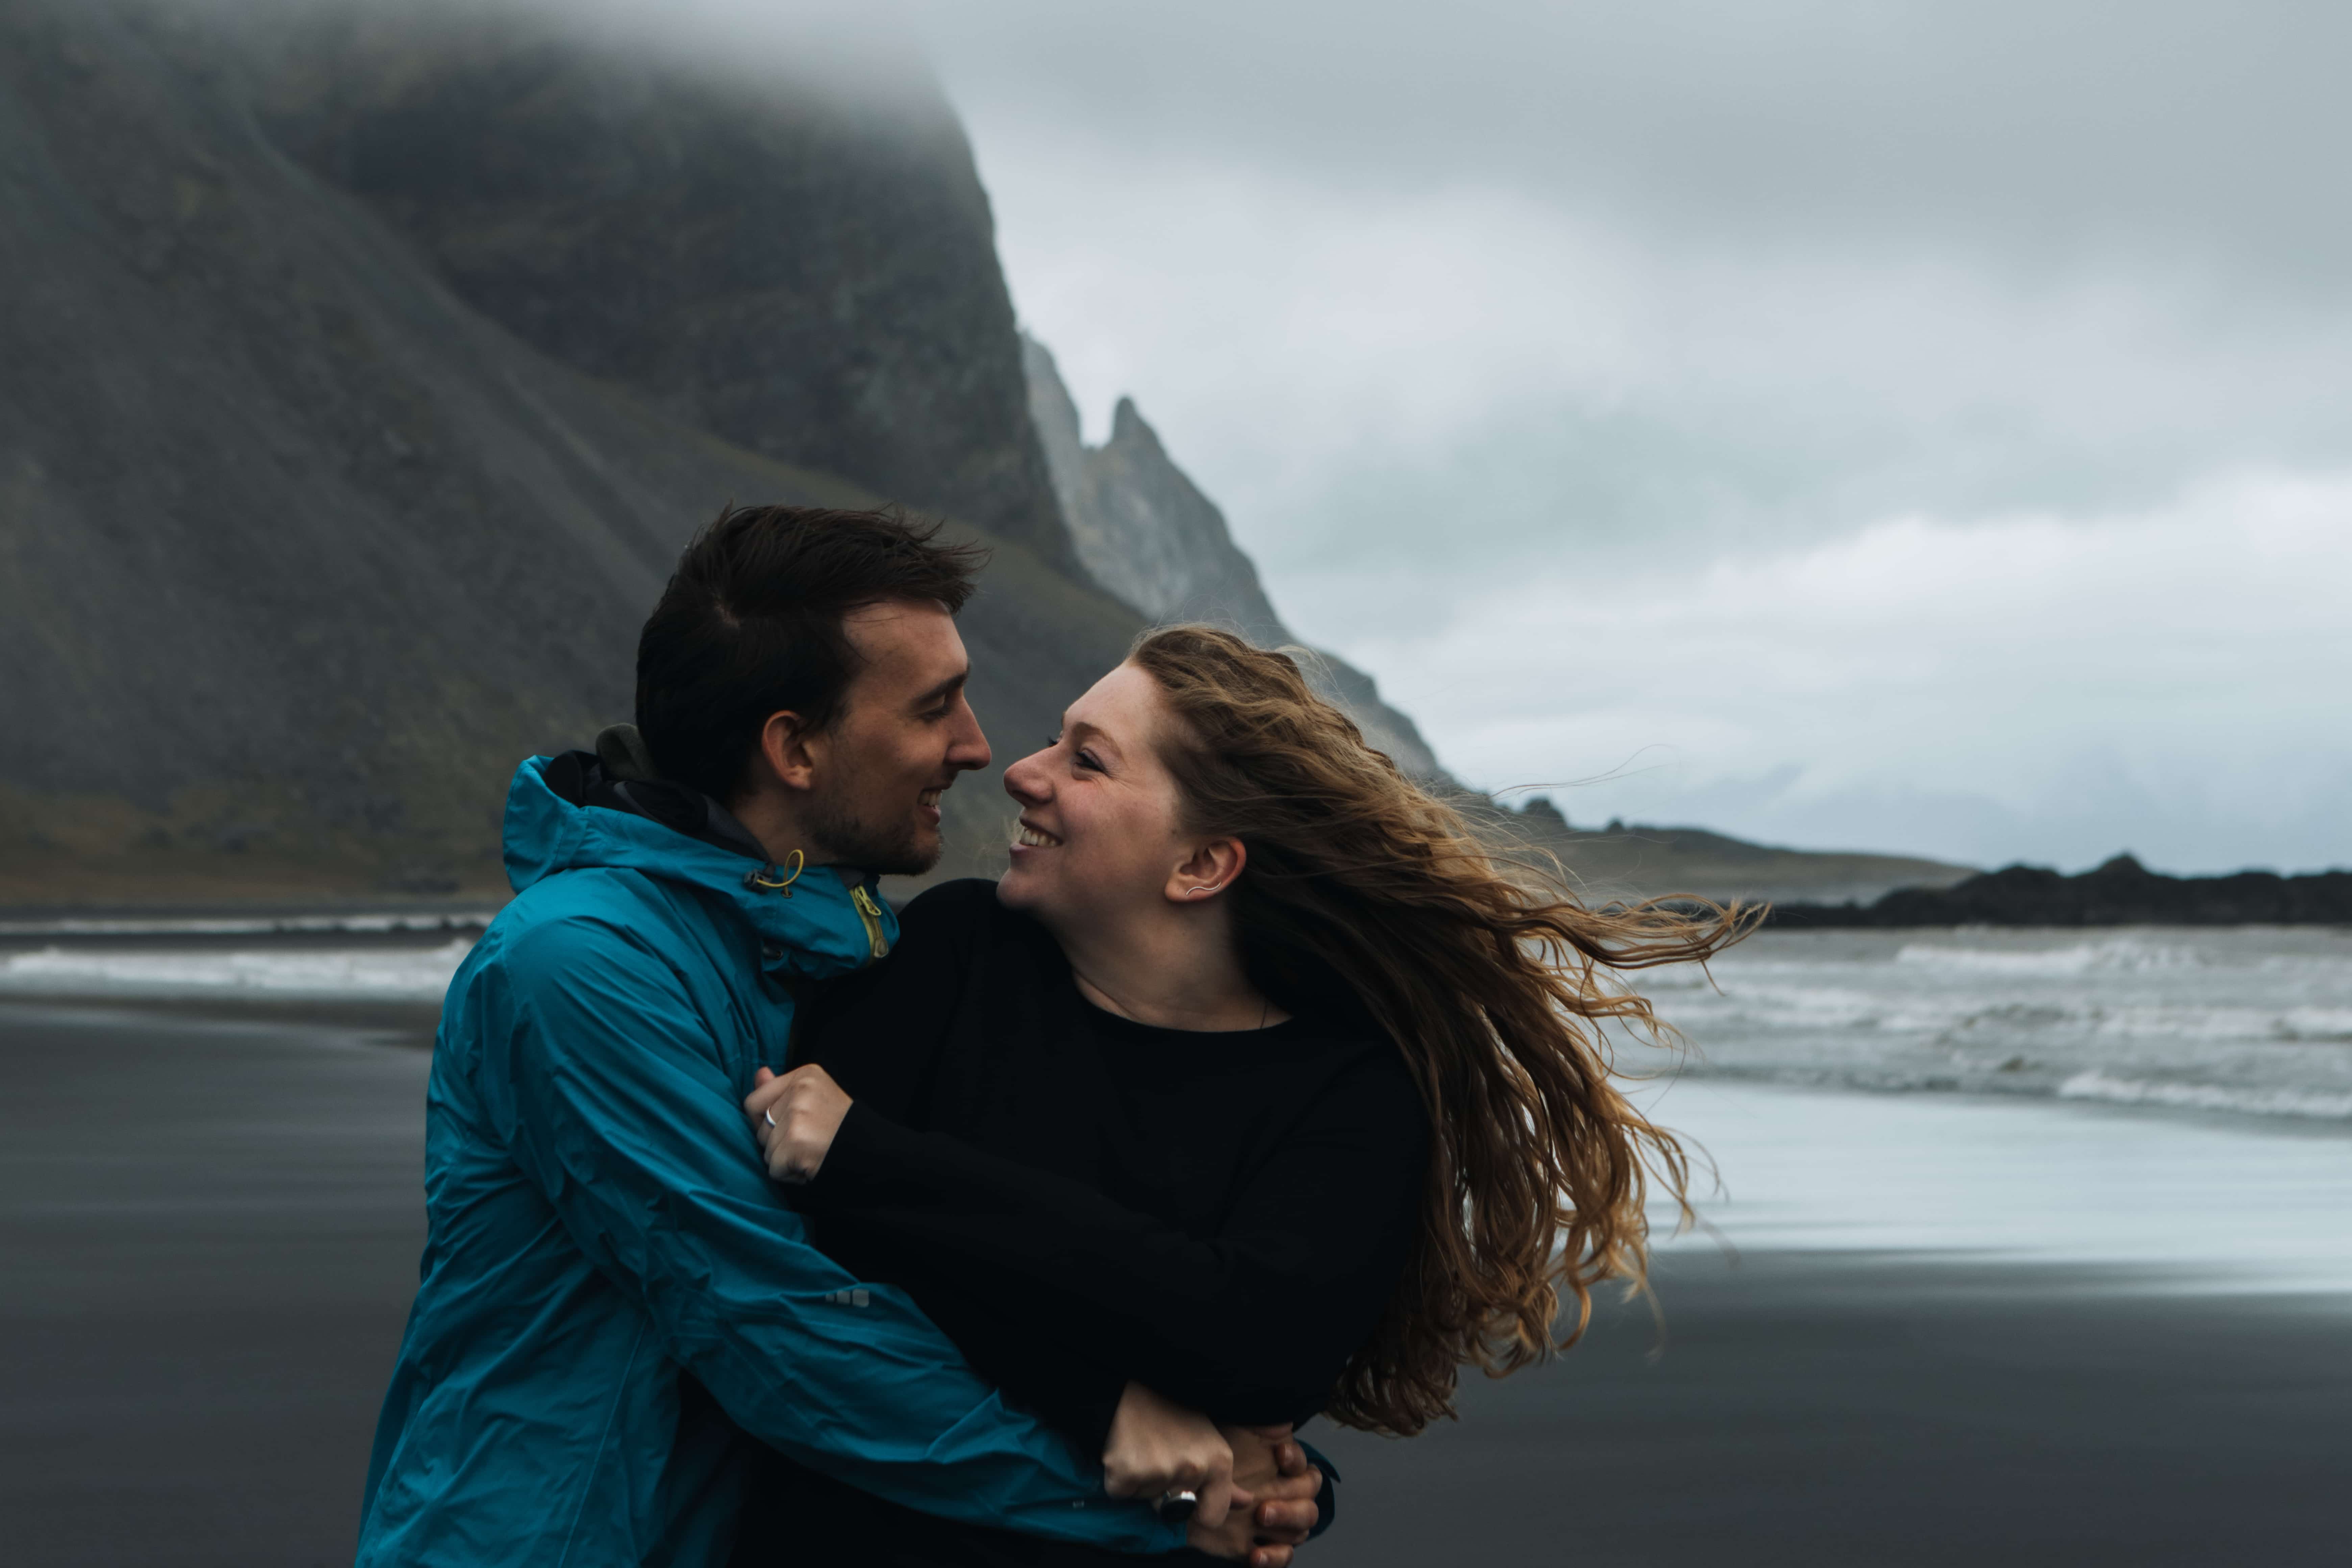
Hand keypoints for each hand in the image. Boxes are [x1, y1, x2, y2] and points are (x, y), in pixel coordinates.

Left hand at [742, 1065, 851, 1183]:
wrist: (874, 1150)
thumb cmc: (842, 1127)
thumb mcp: (814, 1097)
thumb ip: (780, 1089)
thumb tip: (759, 1074)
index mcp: (805, 1076)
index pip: (756, 1100)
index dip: (766, 1121)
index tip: (791, 1126)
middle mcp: (800, 1090)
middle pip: (761, 1128)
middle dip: (779, 1142)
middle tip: (809, 1141)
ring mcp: (797, 1115)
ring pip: (766, 1149)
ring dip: (785, 1159)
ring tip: (812, 1152)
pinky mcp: (796, 1141)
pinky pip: (774, 1168)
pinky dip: (790, 1174)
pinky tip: (811, 1164)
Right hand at [1101, 1382, 1238, 1530]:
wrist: (1132, 1381)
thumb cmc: (1172, 1411)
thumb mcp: (1207, 1441)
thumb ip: (1225, 1480)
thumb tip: (1246, 1502)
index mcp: (1219, 1462)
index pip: (1213, 1518)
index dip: (1196, 1513)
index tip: (1185, 1496)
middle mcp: (1194, 1468)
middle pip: (1174, 1509)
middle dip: (1164, 1491)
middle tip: (1158, 1454)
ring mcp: (1160, 1471)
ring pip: (1145, 1500)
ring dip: (1141, 1482)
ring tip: (1141, 1447)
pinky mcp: (1127, 1473)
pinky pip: (1120, 1492)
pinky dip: (1118, 1478)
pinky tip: (1123, 1450)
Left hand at [1189, 1424, 1323, 1565]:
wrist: (1175, 1487)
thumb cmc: (1205, 1453)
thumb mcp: (1230, 1430)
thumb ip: (1259, 1425)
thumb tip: (1281, 1418)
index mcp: (1279, 1469)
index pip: (1305, 1468)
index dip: (1296, 1461)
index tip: (1279, 1455)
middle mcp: (1281, 1495)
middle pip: (1309, 1504)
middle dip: (1291, 1506)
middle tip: (1263, 1508)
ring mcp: (1271, 1522)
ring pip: (1300, 1530)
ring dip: (1284, 1526)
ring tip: (1259, 1521)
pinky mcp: (1255, 1545)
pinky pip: (1281, 1557)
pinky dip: (1273, 1558)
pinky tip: (1256, 1556)